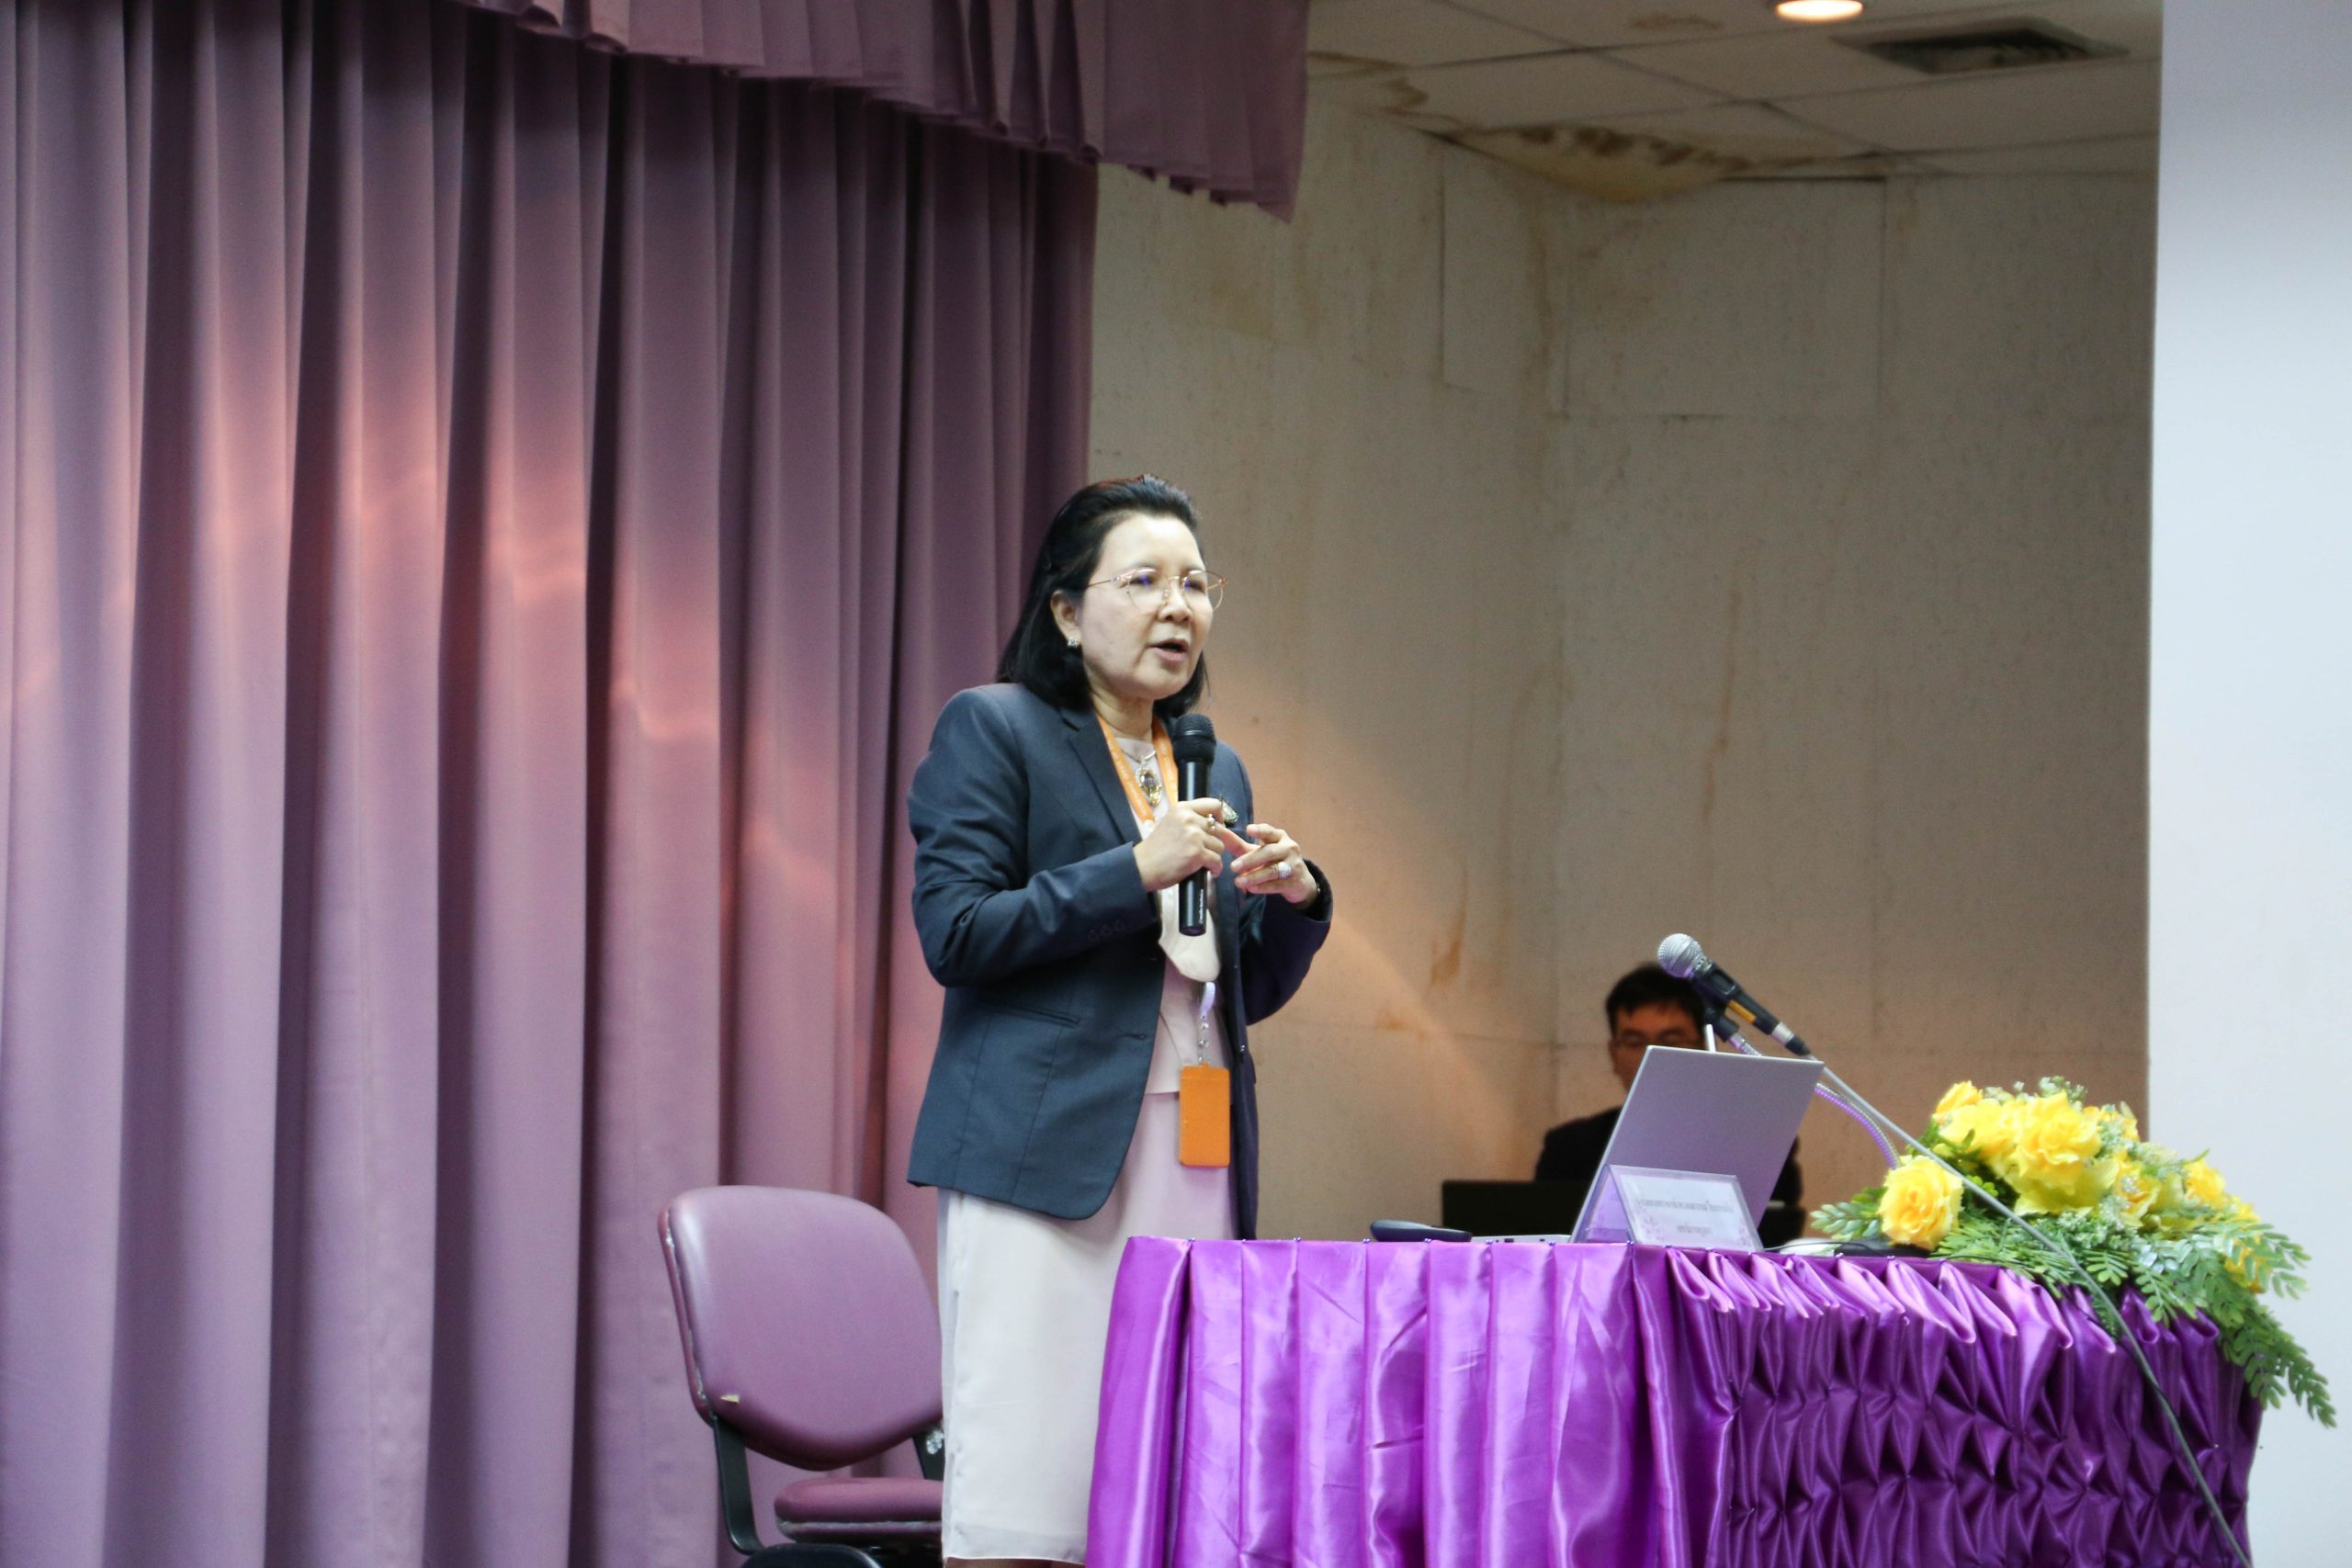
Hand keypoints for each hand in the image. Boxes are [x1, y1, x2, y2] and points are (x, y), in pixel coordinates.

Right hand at [1134, 796, 1250, 892]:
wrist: (1143, 866)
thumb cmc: (1156, 848)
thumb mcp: (1171, 823)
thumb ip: (1190, 820)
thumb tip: (1216, 823)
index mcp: (1182, 809)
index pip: (1214, 804)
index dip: (1220, 817)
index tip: (1217, 826)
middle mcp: (1189, 819)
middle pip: (1219, 829)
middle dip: (1217, 842)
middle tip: (1210, 850)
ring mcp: (1194, 836)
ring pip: (1220, 846)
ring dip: (1214, 856)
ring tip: (1204, 862)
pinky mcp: (1197, 854)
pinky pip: (1217, 860)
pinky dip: (1215, 868)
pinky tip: (1209, 870)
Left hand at [1232, 822, 1319, 905]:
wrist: (1299, 881)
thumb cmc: (1273, 861)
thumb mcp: (1257, 851)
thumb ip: (1237, 844)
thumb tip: (1216, 832)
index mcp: (1279, 837)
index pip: (1270, 832)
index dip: (1260, 830)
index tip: (1248, 830)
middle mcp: (1288, 849)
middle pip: (1269, 852)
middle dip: (1250, 859)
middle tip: (1233, 866)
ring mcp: (1293, 866)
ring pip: (1272, 870)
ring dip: (1254, 876)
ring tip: (1238, 882)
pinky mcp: (1293, 882)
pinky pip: (1276, 885)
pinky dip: (1263, 887)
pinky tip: (1250, 889)